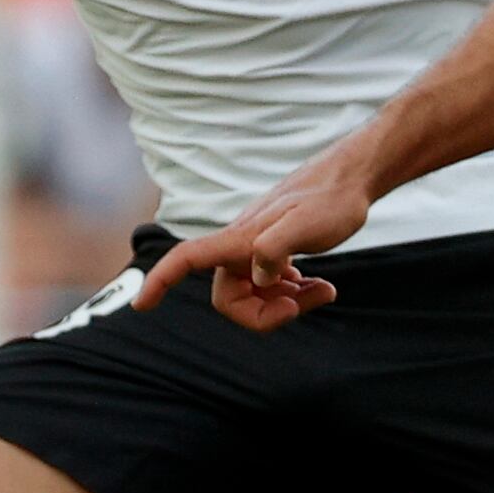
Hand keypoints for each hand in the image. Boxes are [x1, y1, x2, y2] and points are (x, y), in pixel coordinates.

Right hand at [131, 151, 375, 330]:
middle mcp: (243, 246)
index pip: (187, 258)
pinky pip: (271, 287)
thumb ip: (275, 249)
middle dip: (264, 314)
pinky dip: (293, 294)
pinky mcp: (276, 253)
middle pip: (230, 298)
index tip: (141, 304)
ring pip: (254, 295)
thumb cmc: (331, 199)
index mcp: (241, 239)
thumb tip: (258, 277)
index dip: (161, 280)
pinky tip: (318, 285)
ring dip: (285, 303)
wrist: (352, 178)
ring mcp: (258, 250)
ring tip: (323, 291)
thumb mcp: (307, 224)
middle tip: (304, 302)